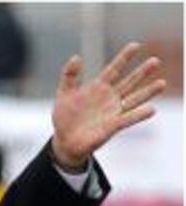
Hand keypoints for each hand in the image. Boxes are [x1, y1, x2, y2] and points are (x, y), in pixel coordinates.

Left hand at [51, 41, 165, 167]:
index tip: (135, 45)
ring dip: (147, 92)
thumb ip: (69, 75)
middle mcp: (109, 97)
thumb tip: (76, 57)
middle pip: (128, 82)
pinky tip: (151, 109)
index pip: (113, 69)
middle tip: (155, 61)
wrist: (65, 140)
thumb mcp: (64, 93)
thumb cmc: (65, 117)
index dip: (124, 58)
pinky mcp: (113, 126)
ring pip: (134, 99)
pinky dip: (139, 115)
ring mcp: (113, 111)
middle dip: (141, 72)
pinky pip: (128, 119)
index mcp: (98, 87)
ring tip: (161, 83)